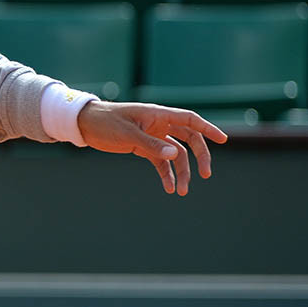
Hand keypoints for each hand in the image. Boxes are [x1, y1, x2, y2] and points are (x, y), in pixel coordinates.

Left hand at [77, 101, 227, 195]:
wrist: (84, 124)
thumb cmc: (105, 122)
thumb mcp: (128, 134)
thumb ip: (151, 145)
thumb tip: (175, 155)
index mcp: (158, 115)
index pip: (189, 119)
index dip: (208, 128)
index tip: (223, 140)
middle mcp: (159, 124)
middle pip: (189, 139)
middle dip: (200, 157)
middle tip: (206, 174)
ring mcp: (152, 136)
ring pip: (176, 154)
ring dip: (182, 171)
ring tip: (182, 191)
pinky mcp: (143, 147)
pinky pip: (161, 162)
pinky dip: (166, 174)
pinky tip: (169, 188)